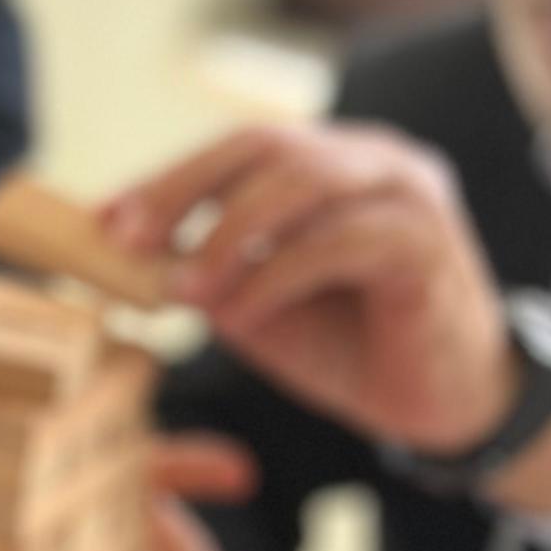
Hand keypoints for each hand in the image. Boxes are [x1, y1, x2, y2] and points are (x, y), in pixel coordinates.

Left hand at [104, 128, 513, 454]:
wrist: (445, 406)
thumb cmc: (351, 346)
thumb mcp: (258, 304)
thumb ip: (205, 271)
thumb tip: (124, 251)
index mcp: (335, 161)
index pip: (240, 147)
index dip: (168, 178)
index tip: (104, 220)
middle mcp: (375, 161)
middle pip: (267, 145)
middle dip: (186, 189)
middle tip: (128, 240)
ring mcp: (408, 195)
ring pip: (303, 181)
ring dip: (228, 235)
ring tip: (184, 290)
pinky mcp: (427, 245)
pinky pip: (338, 242)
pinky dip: (276, 276)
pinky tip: (241, 314)